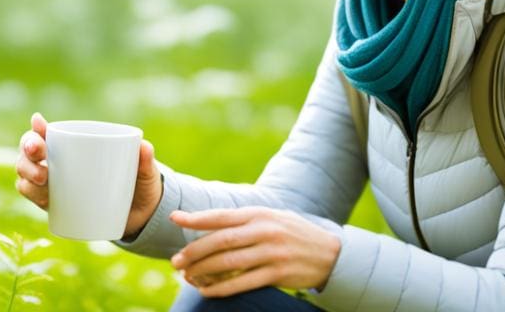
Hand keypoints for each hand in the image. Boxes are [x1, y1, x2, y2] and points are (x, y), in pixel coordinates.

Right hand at [15, 113, 163, 238]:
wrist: (138, 217)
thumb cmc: (139, 184)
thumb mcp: (145, 171)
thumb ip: (145, 159)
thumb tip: (144, 147)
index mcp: (78, 146)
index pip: (51, 133)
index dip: (39, 127)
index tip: (38, 122)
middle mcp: (60, 162)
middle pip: (31, 150)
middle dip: (28, 148)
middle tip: (38, 151)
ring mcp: (55, 184)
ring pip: (26, 172)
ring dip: (26, 171)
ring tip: (42, 176)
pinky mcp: (56, 205)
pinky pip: (33, 196)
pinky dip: (30, 193)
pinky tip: (37, 191)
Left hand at [168, 207, 340, 296]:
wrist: (329, 254)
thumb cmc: (294, 234)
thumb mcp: (273, 218)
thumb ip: (246, 220)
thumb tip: (212, 223)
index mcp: (260, 213)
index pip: (222, 216)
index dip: (196, 218)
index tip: (175, 219)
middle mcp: (264, 231)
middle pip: (220, 241)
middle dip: (194, 251)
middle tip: (175, 261)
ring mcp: (271, 253)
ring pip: (228, 263)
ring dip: (203, 271)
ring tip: (187, 276)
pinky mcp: (277, 274)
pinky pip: (242, 283)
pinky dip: (221, 289)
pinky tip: (207, 291)